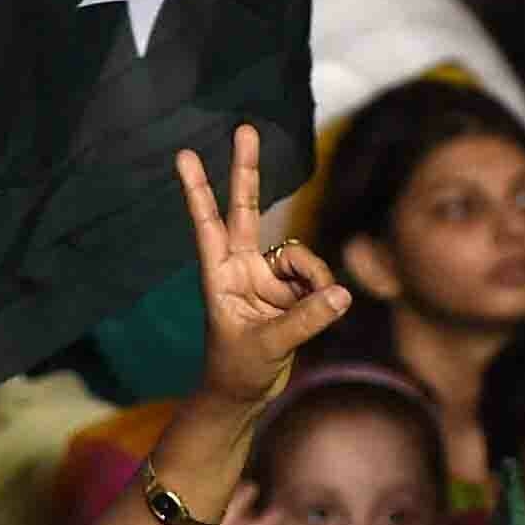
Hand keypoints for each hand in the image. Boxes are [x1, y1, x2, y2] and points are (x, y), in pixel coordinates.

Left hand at [179, 125, 349, 407]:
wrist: (244, 396)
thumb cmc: (238, 371)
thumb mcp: (268, 347)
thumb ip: (305, 320)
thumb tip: (340, 294)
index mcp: (219, 276)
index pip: (207, 226)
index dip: (198, 191)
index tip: (184, 155)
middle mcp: (241, 269)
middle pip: (246, 209)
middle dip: (246, 170)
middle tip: (244, 128)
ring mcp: (266, 277)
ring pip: (300, 256)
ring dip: (312, 279)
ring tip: (314, 310)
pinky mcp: (290, 290)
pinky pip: (316, 278)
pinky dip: (322, 294)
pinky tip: (321, 311)